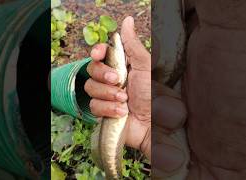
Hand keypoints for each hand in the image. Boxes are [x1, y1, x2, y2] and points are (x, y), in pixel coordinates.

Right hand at [84, 16, 150, 158]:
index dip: (97, 52)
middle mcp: (111, 79)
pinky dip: (108, 109)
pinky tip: (122, 112)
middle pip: (91, 69)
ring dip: (108, 94)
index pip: (101, 54)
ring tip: (125, 100)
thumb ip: (133, 45)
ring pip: (90, 88)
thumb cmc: (153, 95)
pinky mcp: (103, 112)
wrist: (154, 125)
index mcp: (121, 66)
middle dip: (102, 74)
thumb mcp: (145, 67)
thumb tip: (127, 21)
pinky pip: (94, 106)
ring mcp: (106, 96)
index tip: (98, 54)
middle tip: (118, 80)